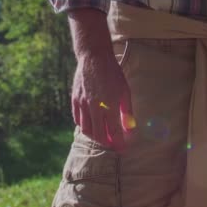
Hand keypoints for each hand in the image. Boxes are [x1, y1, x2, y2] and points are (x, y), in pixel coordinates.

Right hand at [67, 8, 133, 150]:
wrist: (93, 57)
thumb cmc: (112, 73)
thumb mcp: (125, 91)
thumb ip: (127, 112)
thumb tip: (130, 130)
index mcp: (110, 105)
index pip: (115, 133)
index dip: (119, 144)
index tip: (123, 149)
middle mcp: (95, 107)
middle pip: (99, 135)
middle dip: (107, 143)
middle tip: (113, 145)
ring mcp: (83, 104)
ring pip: (86, 129)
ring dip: (95, 136)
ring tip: (102, 137)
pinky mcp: (75, 100)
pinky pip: (78, 119)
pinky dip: (84, 126)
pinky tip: (91, 125)